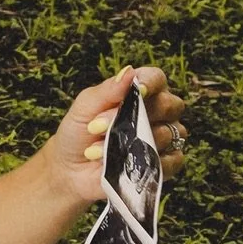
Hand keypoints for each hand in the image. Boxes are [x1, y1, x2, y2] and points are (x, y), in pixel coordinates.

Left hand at [45, 64, 188, 210]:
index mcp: (139, 93)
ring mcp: (164, 140)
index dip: (151, 83)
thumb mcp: (84, 109)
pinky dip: (147, 162)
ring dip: (131, 143)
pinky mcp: (164, 165)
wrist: (71, 171)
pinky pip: (171, 160)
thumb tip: (128, 72)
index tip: (138, 90)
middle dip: (138, 114)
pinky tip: (123, 164)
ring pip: (167, 134)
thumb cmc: (78, 133)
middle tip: (100, 127)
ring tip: (98, 151)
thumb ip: (106, 91)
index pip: (157, 78)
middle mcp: (157, 114)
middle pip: (170, 105)